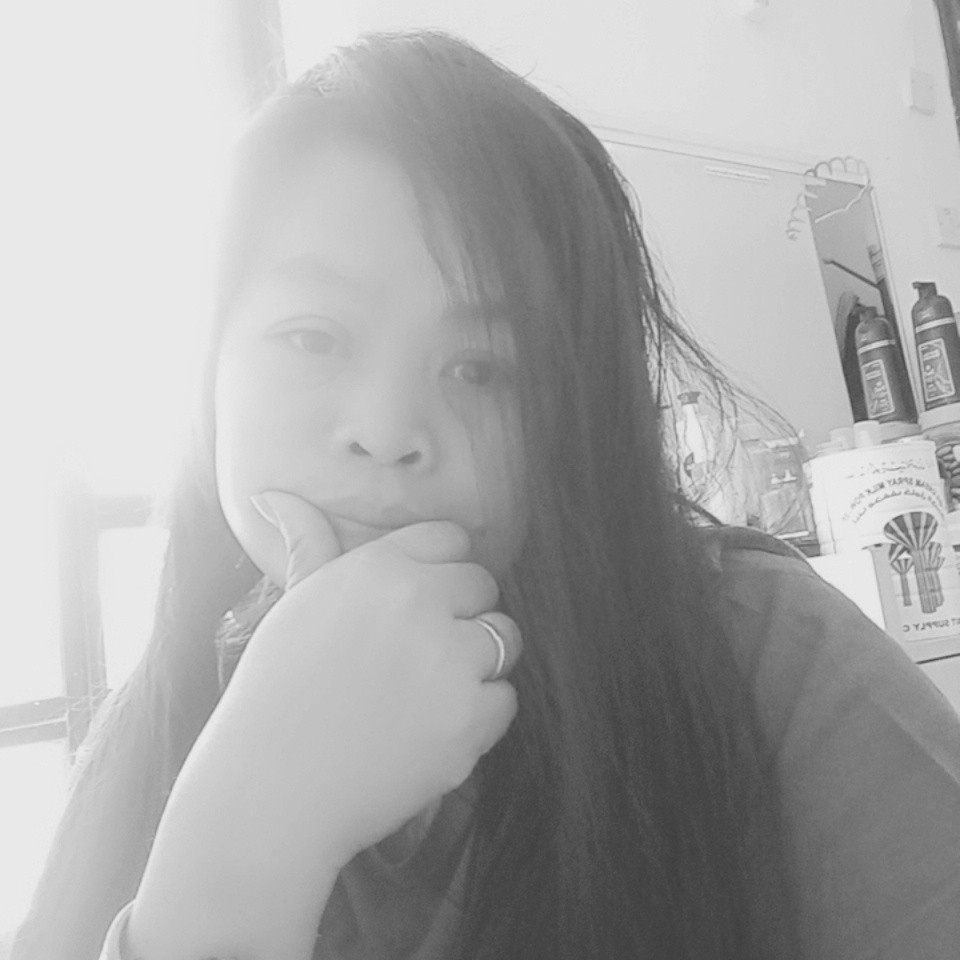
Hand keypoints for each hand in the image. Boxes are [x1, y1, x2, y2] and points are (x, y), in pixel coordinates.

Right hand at [188, 490, 521, 873]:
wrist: (270, 790)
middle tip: (425, 653)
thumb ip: (307, 546)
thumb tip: (274, 495)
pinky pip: (506, 700)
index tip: (426, 601)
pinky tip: (433, 730)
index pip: (451, 539)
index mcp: (376, 568)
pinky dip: (480, 717)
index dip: (442, 570)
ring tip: (431, 691)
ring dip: (478, 662)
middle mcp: (419, 602)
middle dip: (462, 615)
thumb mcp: (293, 606)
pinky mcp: (469, 720)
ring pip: (504, 639)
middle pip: (483, 585)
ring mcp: (449, 661)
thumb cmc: (274, 694)